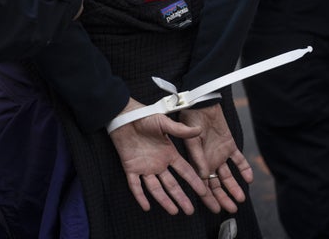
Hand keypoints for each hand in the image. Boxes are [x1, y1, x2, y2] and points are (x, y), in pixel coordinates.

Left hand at [108, 98, 208, 215]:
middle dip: (181, 198)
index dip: (194, 182)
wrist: (124, 116)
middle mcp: (158, 164)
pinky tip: (146, 206)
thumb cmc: (144, 117)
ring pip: (156, 188)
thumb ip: (180, 130)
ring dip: (164, 200)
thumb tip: (198, 130)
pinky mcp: (130, 168)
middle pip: (172, 185)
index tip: (203, 192)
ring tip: (174, 211)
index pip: (185, 171)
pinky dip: (140, 196)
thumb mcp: (163, 123)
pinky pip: (135, 185)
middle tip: (190, 211)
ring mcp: (144, 167)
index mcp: (169, 154)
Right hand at [179, 104, 252, 213]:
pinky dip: (244, 169)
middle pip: (216, 184)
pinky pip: (238, 160)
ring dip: (234, 187)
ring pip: (228, 176)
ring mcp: (219, 154)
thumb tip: (204, 176)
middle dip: (223, 197)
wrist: (202, 103)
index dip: (208, 198)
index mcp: (197, 161)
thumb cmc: (190, 119)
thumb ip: (198, 157)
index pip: (203, 184)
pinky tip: (249, 178)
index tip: (214, 209)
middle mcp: (209, 160)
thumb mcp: (192, 139)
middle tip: (231, 209)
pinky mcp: (229, 145)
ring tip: (240, 199)